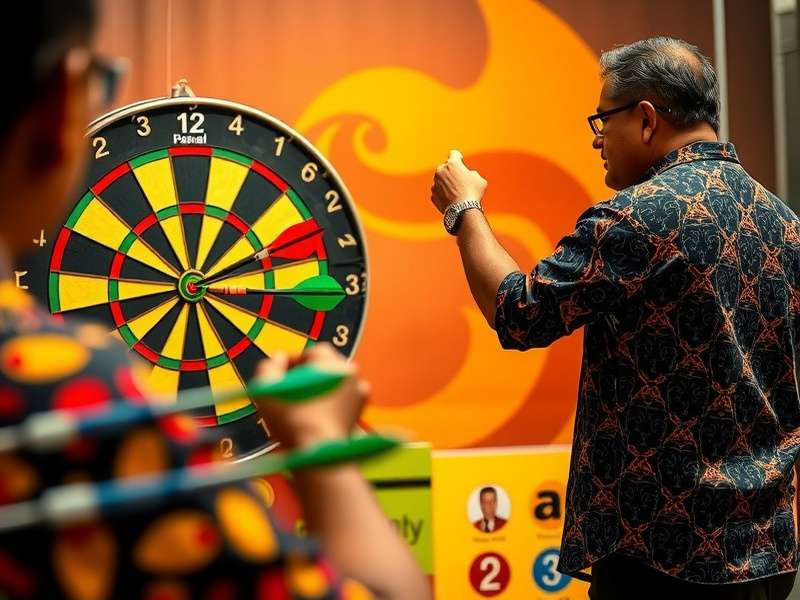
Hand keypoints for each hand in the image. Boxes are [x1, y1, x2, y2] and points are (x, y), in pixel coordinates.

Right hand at [254, 343, 368, 449]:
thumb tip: (277, 359)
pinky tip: (319, 416)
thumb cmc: (293, 421)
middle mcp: (348, 371)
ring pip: (337, 384)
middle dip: (310, 376)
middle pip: (326, 367)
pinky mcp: (361, 411)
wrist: (318, 452)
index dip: (295, 363)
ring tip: (304, 406)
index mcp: (328, 361)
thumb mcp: (266, 388)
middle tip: (293, 392)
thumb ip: (269, 367)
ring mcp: (358, 391)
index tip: (283, 375)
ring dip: (322, 390)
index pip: (311, 353)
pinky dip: (334, 405)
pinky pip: (345, 402)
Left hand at [430, 149, 486, 213]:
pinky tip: (452, 200)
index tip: (461, 162)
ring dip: (447, 183)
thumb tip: (467, 175)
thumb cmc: (473, 193)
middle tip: (460, 181)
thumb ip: (471, 173)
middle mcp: (441, 171)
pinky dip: (443, 194)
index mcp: (452, 163)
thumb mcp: (479, 179)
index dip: (458, 158)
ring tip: (457, 192)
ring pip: (440, 180)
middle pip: (446, 167)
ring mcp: (435, 183)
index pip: (453, 154)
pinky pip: (438, 191)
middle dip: (451, 172)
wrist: (463, 211)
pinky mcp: (433, 194)